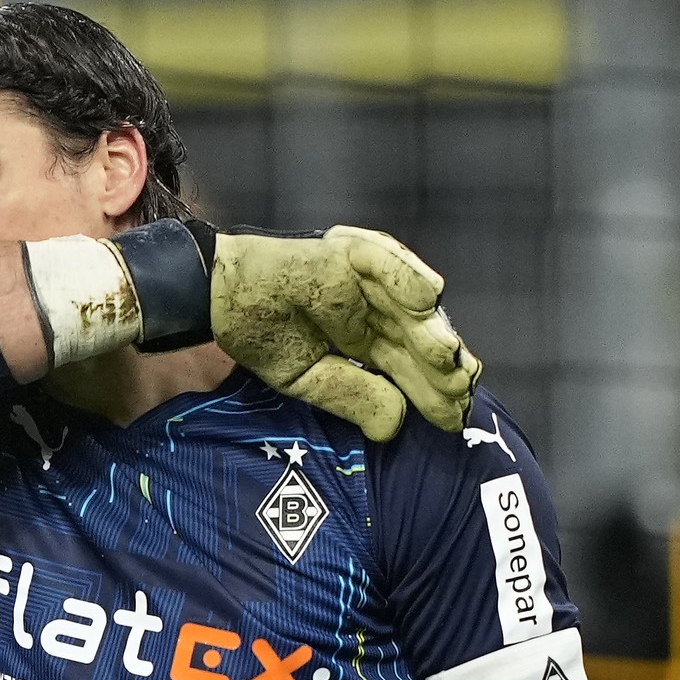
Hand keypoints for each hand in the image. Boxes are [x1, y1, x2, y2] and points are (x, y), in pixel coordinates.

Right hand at [210, 226, 480, 440]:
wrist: (219, 298)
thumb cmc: (261, 335)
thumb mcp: (307, 380)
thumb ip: (351, 398)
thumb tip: (395, 425)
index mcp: (366, 341)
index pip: (406, 368)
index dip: (430, 392)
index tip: (453, 419)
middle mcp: (373, 310)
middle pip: (416, 338)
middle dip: (439, 366)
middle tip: (461, 390)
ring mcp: (363, 281)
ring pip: (407, 304)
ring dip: (429, 328)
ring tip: (447, 356)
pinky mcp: (345, 253)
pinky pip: (381, 261)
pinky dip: (405, 275)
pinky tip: (428, 298)